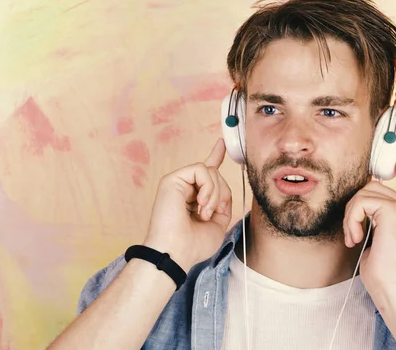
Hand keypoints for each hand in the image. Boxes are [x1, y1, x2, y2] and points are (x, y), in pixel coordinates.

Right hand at [143, 138, 232, 269]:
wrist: (175, 253)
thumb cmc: (193, 245)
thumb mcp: (217, 223)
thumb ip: (222, 202)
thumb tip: (222, 186)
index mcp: (194, 198)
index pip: (205, 173)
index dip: (215, 156)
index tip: (221, 143)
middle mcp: (185, 188)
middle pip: (215, 174)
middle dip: (221, 193)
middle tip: (212, 213)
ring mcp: (178, 182)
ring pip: (210, 171)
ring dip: (215, 193)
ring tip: (204, 213)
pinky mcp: (172, 179)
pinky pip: (202, 169)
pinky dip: (208, 187)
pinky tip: (201, 204)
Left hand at [343, 158, 395, 297]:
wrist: (395, 287)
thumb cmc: (385, 274)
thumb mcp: (379, 240)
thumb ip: (376, 221)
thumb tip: (360, 207)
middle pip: (376, 188)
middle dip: (356, 206)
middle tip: (352, 233)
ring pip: (365, 193)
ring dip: (351, 216)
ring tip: (353, 238)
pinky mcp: (393, 210)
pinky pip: (361, 202)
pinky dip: (351, 219)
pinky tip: (355, 238)